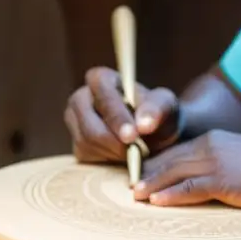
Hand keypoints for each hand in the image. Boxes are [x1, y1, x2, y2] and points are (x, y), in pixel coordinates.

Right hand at [64, 66, 182, 162]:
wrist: (156, 133)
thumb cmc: (159, 113)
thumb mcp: (166, 106)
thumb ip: (157, 110)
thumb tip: (143, 125)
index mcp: (100, 79)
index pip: (103, 97)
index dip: (117, 118)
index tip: (133, 136)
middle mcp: (81, 98)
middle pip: (90, 126)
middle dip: (115, 143)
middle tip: (138, 153)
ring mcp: (75, 122)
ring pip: (87, 144)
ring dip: (114, 153)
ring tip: (137, 153)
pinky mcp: (77, 144)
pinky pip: (87, 156)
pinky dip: (108, 160)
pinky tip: (125, 157)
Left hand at [132, 130, 240, 208]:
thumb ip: (222, 165)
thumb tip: (210, 180)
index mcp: (213, 140)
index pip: (178, 151)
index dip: (158, 163)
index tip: (142, 173)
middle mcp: (209, 147)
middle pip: (170, 160)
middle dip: (148, 172)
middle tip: (130, 184)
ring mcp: (214, 163)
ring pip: (174, 172)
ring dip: (152, 183)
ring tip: (135, 194)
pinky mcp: (221, 180)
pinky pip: (189, 188)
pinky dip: (170, 194)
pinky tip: (156, 201)